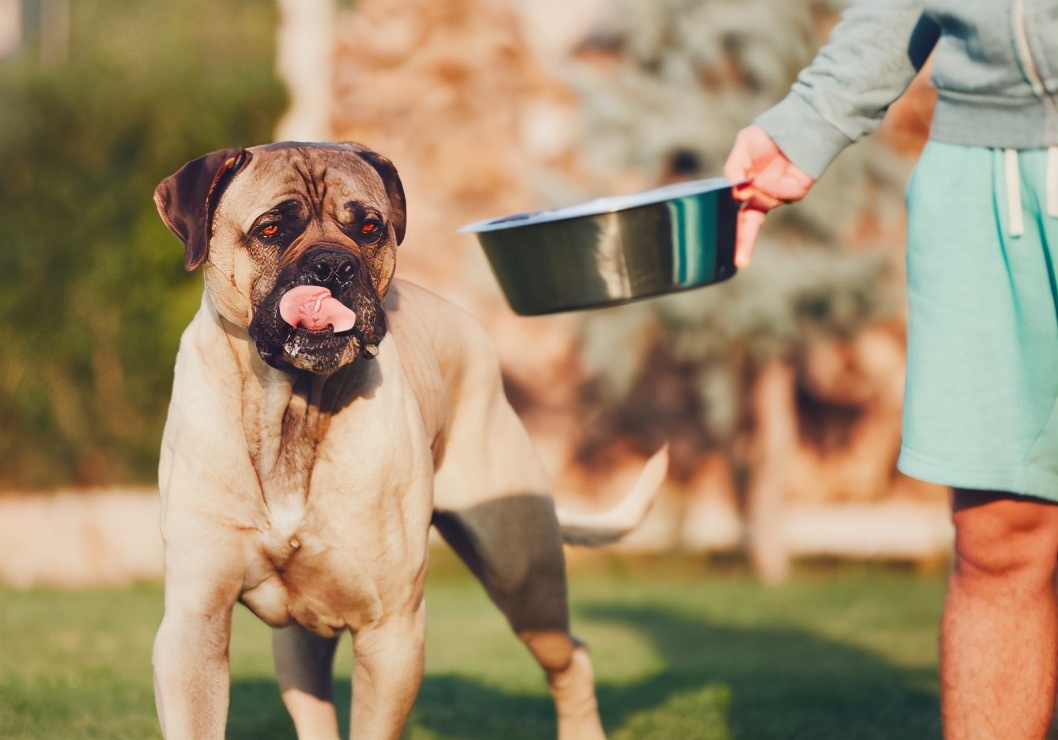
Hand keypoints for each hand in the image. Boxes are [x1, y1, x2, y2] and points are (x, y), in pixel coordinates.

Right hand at [723, 125, 813, 267]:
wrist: (798, 124)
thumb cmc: (769, 136)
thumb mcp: (743, 148)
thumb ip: (734, 169)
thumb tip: (734, 191)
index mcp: (750, 191)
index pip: (740, 218)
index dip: (735, 236)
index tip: (730, 257)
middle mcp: (765, 197)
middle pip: (750, 225)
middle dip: (745, 243)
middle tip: (739, 261)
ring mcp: (781, 195)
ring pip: (763, 201)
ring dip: (758, 190)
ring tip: (758, 175)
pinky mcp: (798, 189)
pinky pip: (780, 195)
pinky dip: (773, 187)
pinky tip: (769, 177)